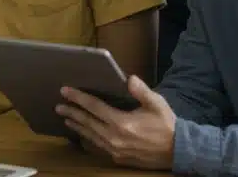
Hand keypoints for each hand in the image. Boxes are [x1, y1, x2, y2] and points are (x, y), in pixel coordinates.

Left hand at [55, 75, 176, 170]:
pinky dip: (88, 138)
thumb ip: (141, 91)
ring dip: (77, 126)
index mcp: (121, 123)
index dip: (78, 98)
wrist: (178, 152)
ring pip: (90, 136)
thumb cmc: (166, 125)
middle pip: (87, 122)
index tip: (65, 91)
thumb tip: (129, 78)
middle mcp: (114, 137)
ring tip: (66, 118)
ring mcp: (115, 150)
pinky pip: (98, 146)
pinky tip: (82, 134)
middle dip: (72, 112)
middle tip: (59, 105)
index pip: (94, 107)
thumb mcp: (157, 104)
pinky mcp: (118, 158)